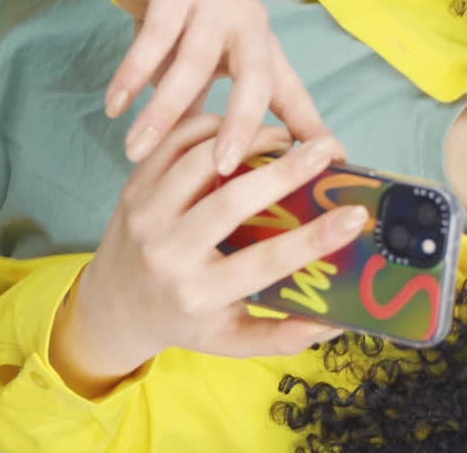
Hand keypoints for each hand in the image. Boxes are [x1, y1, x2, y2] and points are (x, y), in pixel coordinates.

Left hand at [50, 115, 366, 398]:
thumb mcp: (232, 340)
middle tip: (326, 152)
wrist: (113, 307)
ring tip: (287, 136)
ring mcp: (146, 215)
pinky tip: (242, 128)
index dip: (314, 239)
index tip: (354, 216)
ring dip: (248, 141)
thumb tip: (337, 322)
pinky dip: (210, 127)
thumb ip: (283, 336)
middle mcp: (167, 253)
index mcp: (197, 294)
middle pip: (230, 202)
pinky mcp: (134, 186)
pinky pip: (174, 143)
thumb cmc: (185, 321)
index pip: (265, 262)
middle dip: (284, 172)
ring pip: (199, 161)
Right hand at [94, 0, 335, 170]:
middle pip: (253, 80)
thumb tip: (237, 177)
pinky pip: (153, 38)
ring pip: (192, 64)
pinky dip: (132, 75)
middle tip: (218, 170)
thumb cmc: (190, 31)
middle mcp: (250, 22)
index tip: (316, 167)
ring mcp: (215, 0)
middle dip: (240, 126)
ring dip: (163, 110)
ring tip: (136, 151)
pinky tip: (115, 107)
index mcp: (266, 46)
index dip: (305, 129)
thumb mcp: (215, 72)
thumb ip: (229, 115)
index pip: (290, 94)